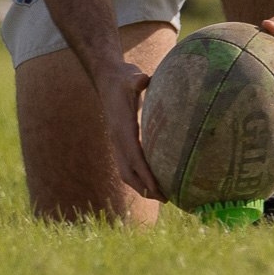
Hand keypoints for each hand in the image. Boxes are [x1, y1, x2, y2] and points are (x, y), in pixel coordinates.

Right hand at [97, 62, 160, 200]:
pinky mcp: (120, 142)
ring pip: (125, 171)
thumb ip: (136, 79)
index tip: (156, 187)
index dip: (144, 173)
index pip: (133, 155)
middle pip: (127, 171)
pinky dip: (139, 177)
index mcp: (121, 127)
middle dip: (144, 187)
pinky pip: (128, 165)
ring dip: (141, 186)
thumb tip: (143, 79)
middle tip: (166, 198)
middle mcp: (117, 139)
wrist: (107, 79)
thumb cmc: (123, 79)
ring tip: (163, 196)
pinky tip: (154, 181)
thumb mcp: (130, 76)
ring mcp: (117, 142)